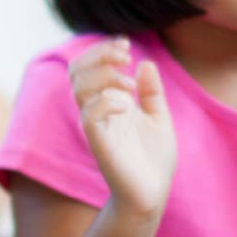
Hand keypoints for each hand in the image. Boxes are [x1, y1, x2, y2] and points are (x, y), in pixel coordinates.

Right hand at [67, 40, 174, 217]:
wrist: (153, 193)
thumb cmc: (154, 159)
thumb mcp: (160, 118)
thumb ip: (152, 92)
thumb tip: (146, 63)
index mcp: (108, 102)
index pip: (88, 67)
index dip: (102, 50)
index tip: (126, 44)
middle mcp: (97, 111)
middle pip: (77, 71)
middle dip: (99, 54)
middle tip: (125, 54)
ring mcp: (96, 126)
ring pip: (80, 88)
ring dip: (105, 74)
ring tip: (129, 85)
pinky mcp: (100, 143)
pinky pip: (90, 114)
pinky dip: (108, 101)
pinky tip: (128, 105)